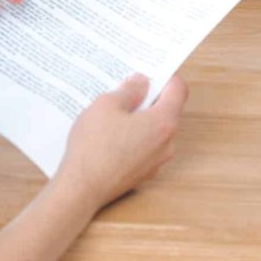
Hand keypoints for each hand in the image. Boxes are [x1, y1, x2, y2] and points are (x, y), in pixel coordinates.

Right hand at [55, 74, 187, 211]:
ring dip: (141, 116)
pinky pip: (145, 146)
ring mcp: (156, 161)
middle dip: (150, 96)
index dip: (166, 76)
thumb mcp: (107, 105)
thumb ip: (129, 90)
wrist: (81, 189)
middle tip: (128, 85)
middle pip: (168, 110)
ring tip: (115, 108)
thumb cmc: (94, 145)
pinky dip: (134, 135)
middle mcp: (166, 143)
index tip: (150, 70)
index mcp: (163, 122)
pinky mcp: (142, 173)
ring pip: (155, 129)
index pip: (178, 90)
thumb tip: (141, 82)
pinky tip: (111, 131)